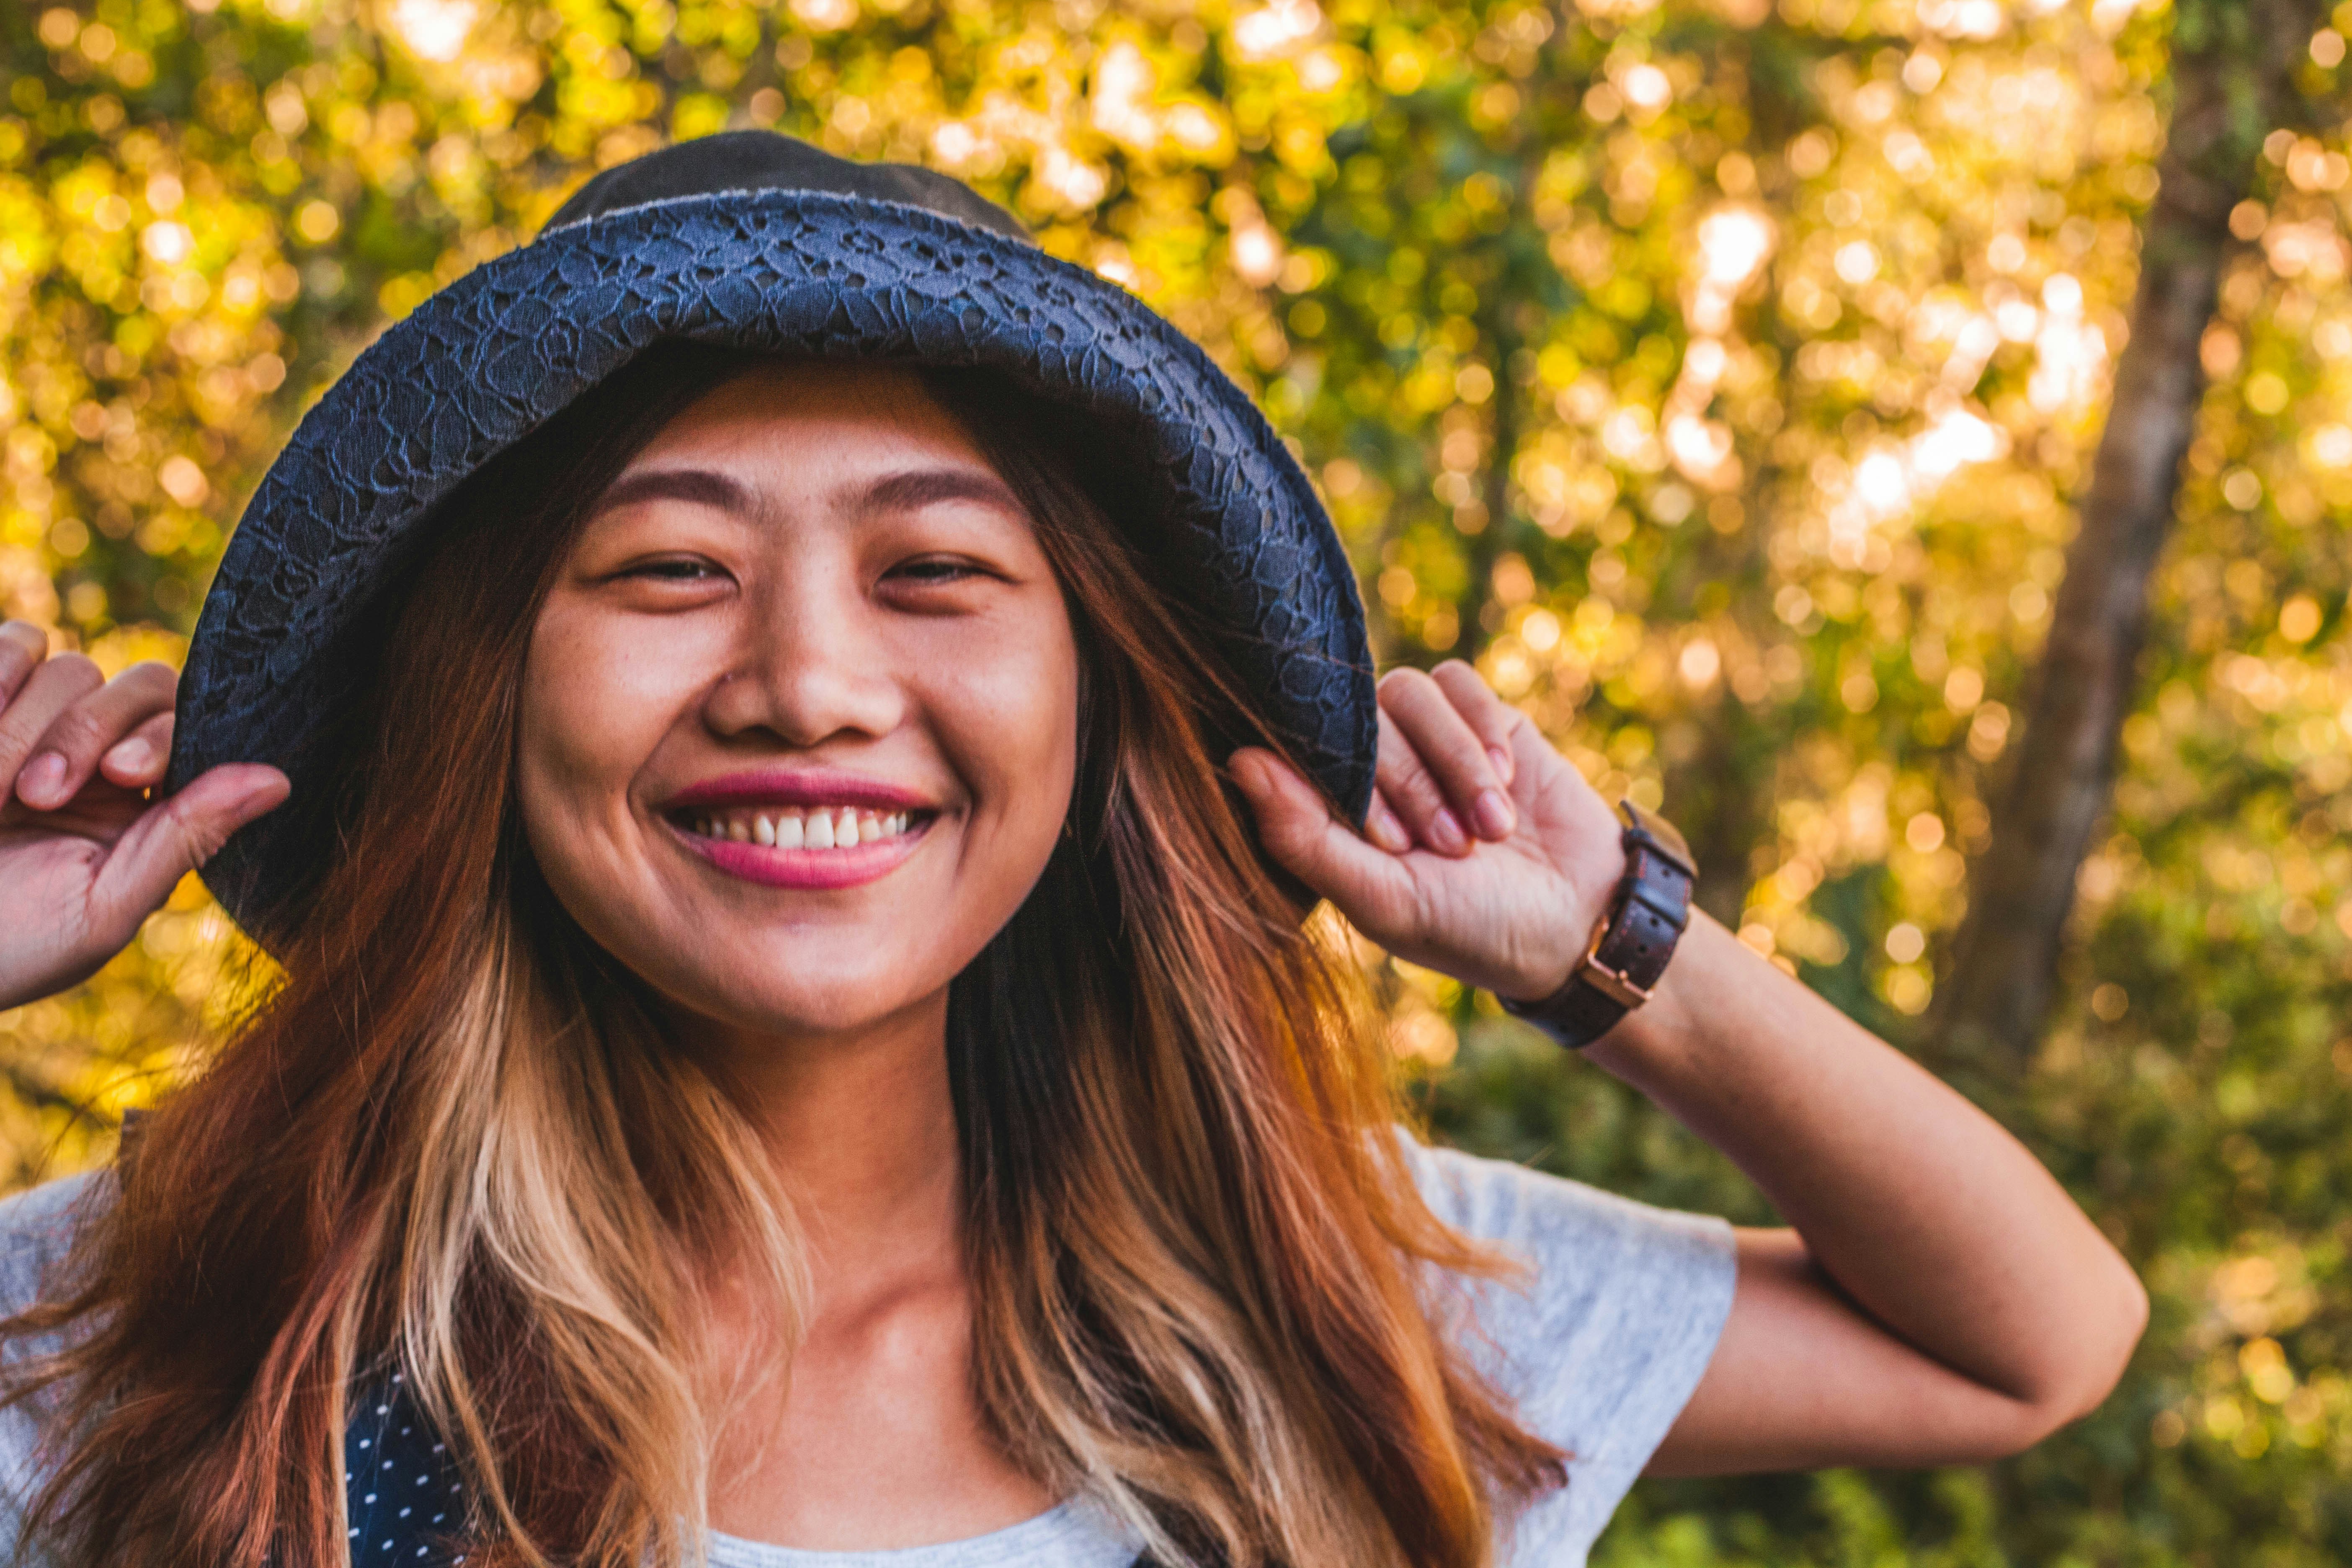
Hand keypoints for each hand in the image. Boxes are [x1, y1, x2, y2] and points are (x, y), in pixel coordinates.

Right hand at [0, 620, 288, 1011]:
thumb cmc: (13, 945)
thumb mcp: (101, 909)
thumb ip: (186, 839)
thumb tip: (279, 780)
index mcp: (146, 803)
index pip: (188, 731)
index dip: (162, 738)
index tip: (122, 773)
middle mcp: (101, 755)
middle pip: (139, 686)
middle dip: (88, 732)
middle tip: (39, 796)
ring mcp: (40, 723)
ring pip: (70, 667)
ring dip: (28, 724)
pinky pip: (16, 644)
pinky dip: (2, 674)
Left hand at [1230, 660, 1626, 1002]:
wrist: (1579, 921)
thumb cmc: (1470, 928)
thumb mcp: (1386, 900)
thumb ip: (1306, 839)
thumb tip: (1236, 762)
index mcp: (1331, 815)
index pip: (1301, 753)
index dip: (1350, 789)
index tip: (1395, 846)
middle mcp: (1370, 767)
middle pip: (1360, 720)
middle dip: (1414, 785)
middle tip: (1454, 848)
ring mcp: (1424, 737)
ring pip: (1408, 692)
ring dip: (1454, 760)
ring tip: (1492, 827)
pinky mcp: (1480, 717)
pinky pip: (1459, 680)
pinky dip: (1482, 731)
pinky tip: (1509, 787)